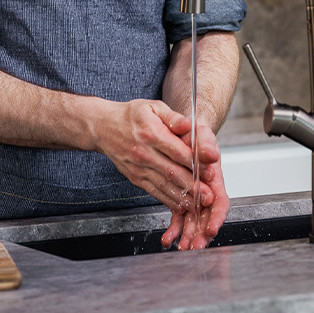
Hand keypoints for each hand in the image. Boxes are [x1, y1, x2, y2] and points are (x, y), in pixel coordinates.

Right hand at [94, 100, 214, 213]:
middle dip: (193, 186)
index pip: (177, 151)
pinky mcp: (135, 177)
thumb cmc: (130, 116)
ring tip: (199, 205)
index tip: (211, 169)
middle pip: (172, 172)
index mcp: (151, 133)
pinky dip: (168, 200)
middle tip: (209, 195)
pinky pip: (153, 191)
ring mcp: (138, 167)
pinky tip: (181, 205)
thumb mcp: (153, 107)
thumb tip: (189, 125)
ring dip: (183, 197)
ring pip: (164, 185)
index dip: (196, 162)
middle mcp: (143, 153)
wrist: (102, 127)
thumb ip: (173, 117)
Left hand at [161, 120, 229, 249]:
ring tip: (181, 248)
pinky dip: (175, 229)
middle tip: (194, 247)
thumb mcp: (201, 134)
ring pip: (193, 220)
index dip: (216, 216)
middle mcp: (207, 190)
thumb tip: (210, 155)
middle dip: (202, 233)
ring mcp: (195, 195)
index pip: (220, 201)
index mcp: (214, 178)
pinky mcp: (183, 197)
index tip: (211, 228)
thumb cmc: (195, 134)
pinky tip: (167, 239)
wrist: (183, 133)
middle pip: (207, 216)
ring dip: (189, 235)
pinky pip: (180, 216)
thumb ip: (206, 144)